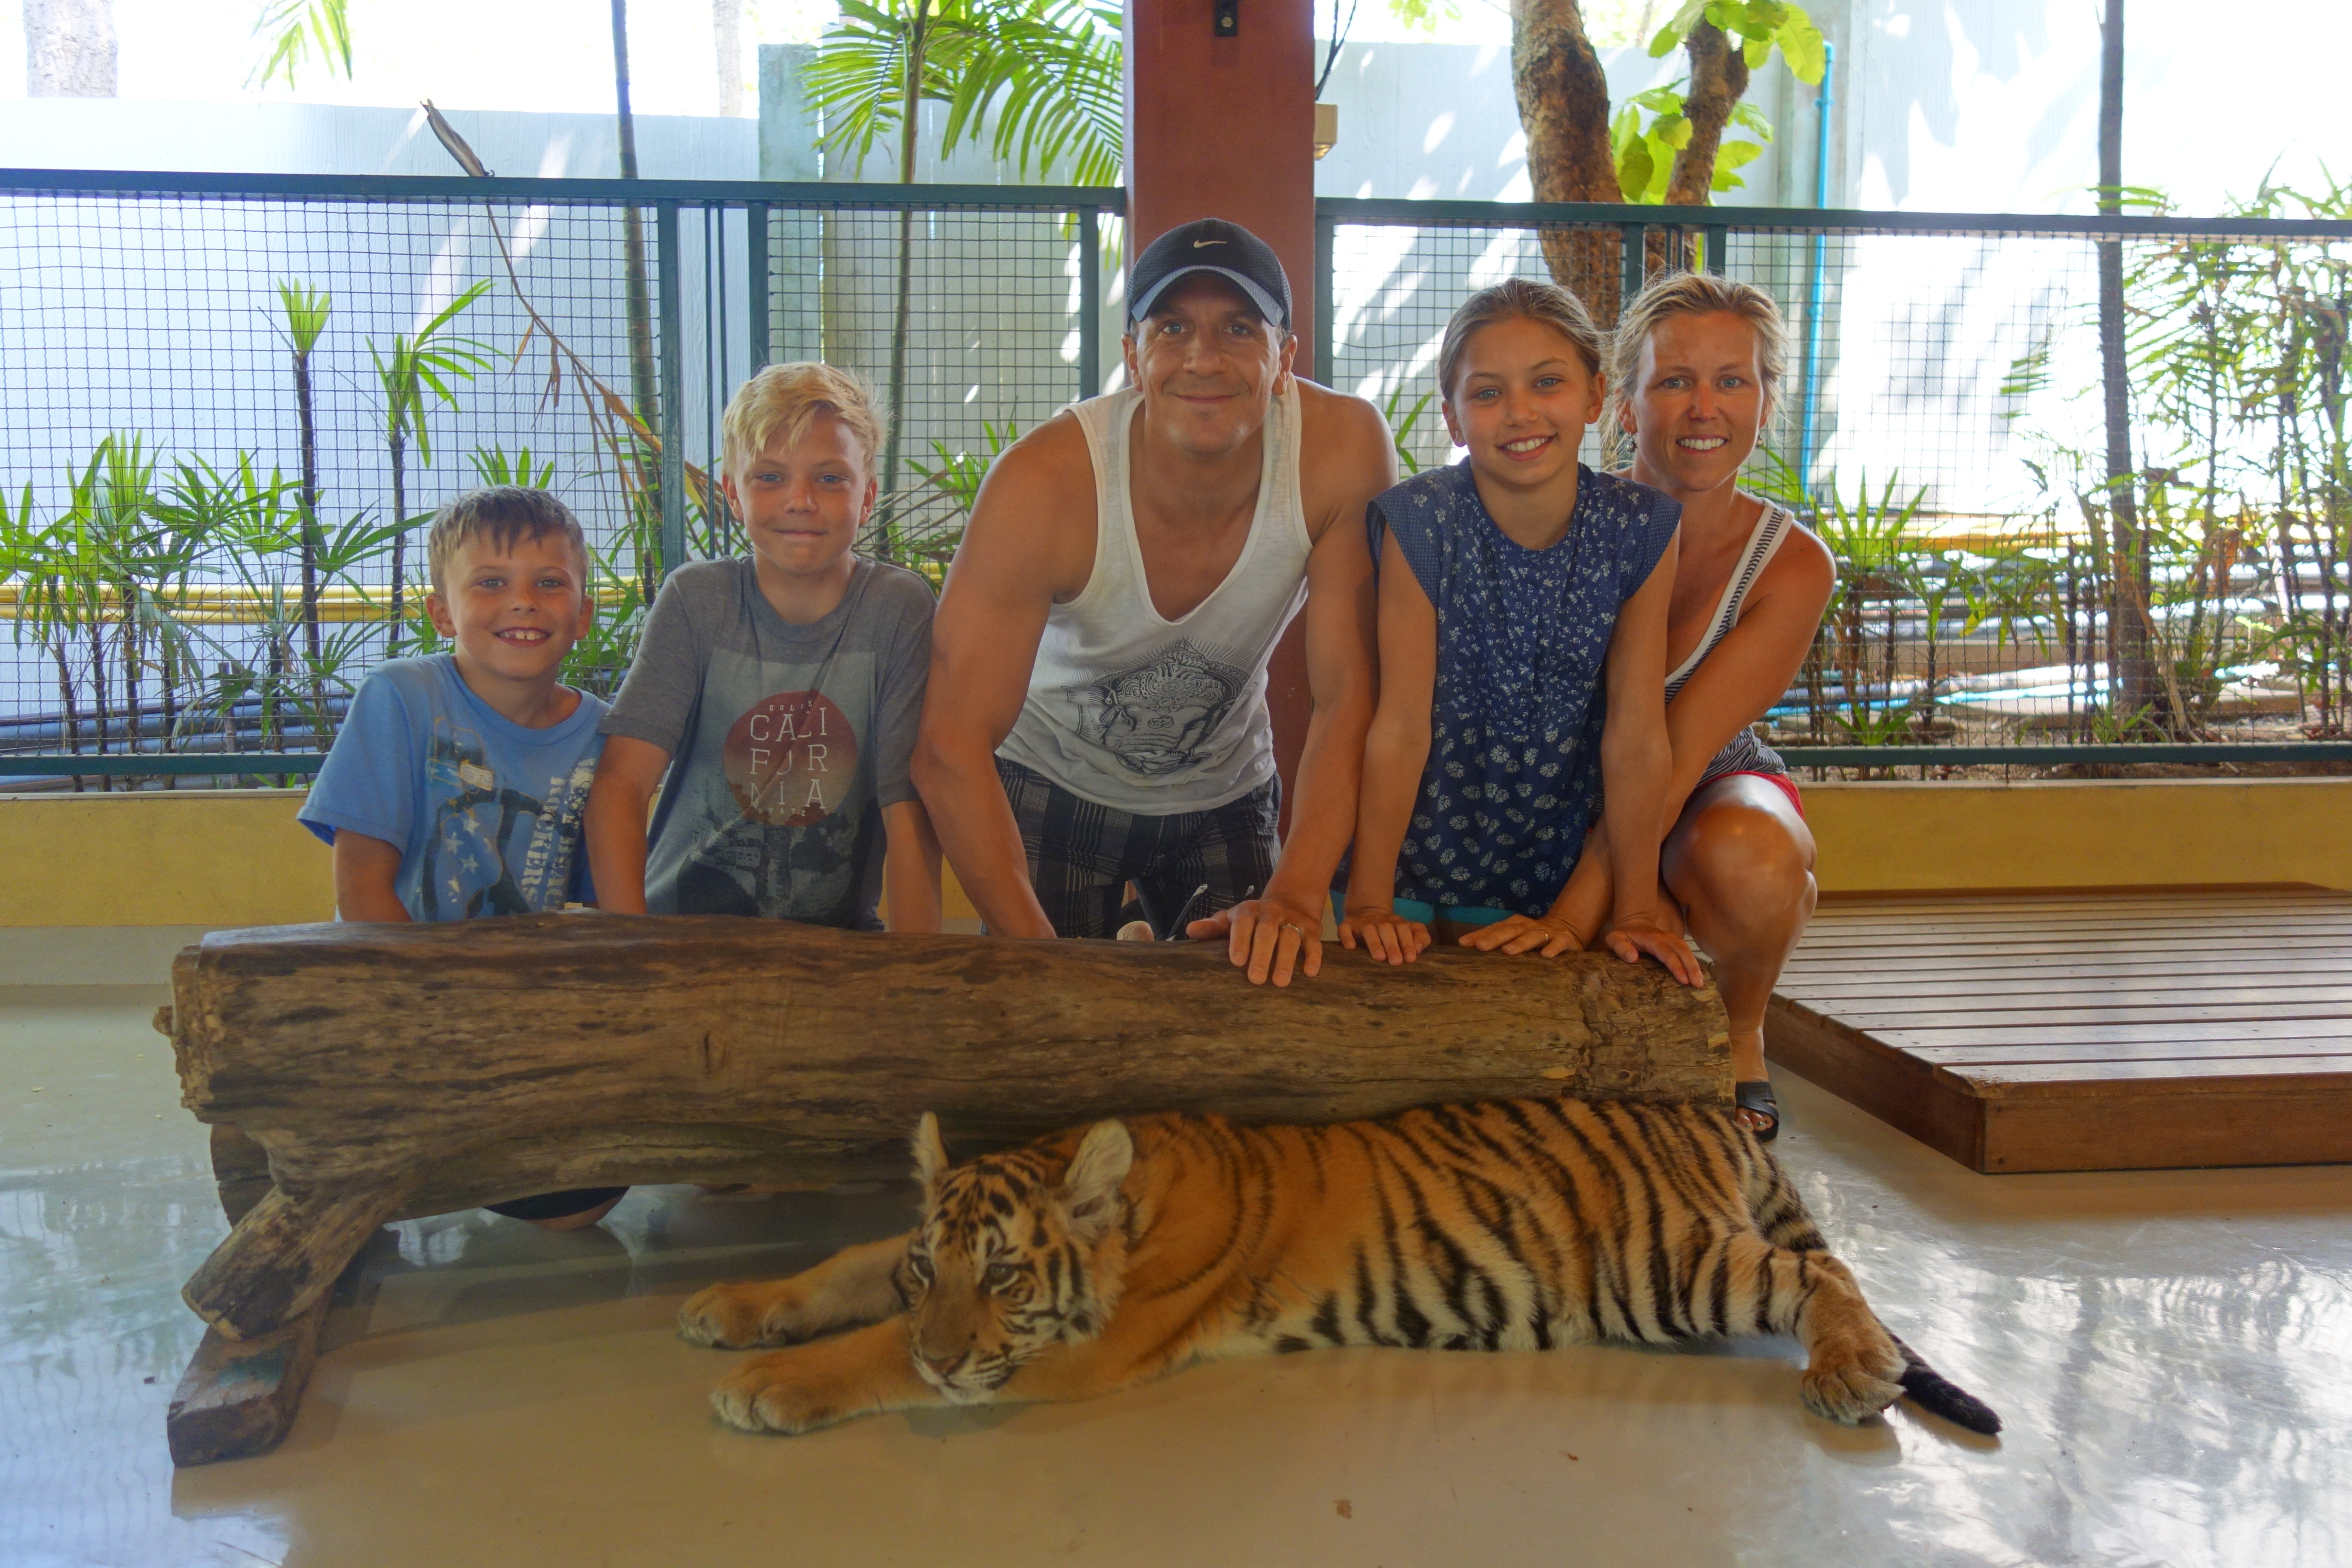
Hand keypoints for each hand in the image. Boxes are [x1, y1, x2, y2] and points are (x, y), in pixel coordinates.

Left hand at [1188, 894, 1323, 986]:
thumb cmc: (1253, 919)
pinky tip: (1310, 972)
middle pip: (1268, 931)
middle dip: (1262, 954)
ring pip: (1291, 938)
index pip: (1243, 922)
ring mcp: (1293, 921)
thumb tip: (1190, 931)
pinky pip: (1314, 943)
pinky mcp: (1312, 930)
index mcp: (1249, 911)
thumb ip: (1213, 927)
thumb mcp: (1232, 919)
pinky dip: (1313, 957)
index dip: (1240, 940)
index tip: (1236, 961)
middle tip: (1256, 979)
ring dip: (1286, 960)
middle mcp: (1272, 913)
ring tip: (1280, 982)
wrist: (1290, 901)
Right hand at [1337, 905, 1430, 964]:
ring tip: (1379, 957)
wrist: (1367, 911)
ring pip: (1369, 930)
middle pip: (1387, 929)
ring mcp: (1363, 922)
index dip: (1407, 943)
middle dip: (1392, 945)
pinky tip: (1350, 947)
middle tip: (1396, 962)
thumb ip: (1421, 937)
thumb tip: (1418, 949)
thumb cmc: (1392, 930)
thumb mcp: (1409, 931)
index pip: (1404, 929)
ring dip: (1374, 943)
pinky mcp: (1348, 925)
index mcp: (1397, 922)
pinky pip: (1345, 928)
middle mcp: (1380, 921)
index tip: (1410, 958)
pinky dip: (1347, 937)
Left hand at [1456, 912, 1587, 957]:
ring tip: (1508, 951)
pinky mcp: (1564, 939)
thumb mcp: (1516, 938)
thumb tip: (1469, 951)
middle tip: (1480, 946)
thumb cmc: (1533, 937)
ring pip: (1532, 936)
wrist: (1567, 928)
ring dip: (1520, 943)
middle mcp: (1528, 926)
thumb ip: (1498, 943)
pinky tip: (1546, 956)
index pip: (1494, 929)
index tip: (1463, 943)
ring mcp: (1547, 932)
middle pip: (1510, 931)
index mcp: (1515, 925)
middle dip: (1494, 938)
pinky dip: (1553, 947)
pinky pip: (1559, 942)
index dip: (1479, 935)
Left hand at [1602, 916, 1703, 985]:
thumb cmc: (1624, 935)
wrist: (1634, 923)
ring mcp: (1673, 940)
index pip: (1667, 953)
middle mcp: (1666, 938)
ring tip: (1700, 982)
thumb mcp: (1614, 939)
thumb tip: (1633, 959)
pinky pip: (1687, 952)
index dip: (1676, 966)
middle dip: (1691, 968)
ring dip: (1695, 966)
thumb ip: (1620, 948)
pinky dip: (1694, 963)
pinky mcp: (1676, 944)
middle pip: (1682, 951)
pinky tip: (1699, 976)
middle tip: (1698, 985)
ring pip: (1687, 951)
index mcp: (1652, 939)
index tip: (1683, 980)